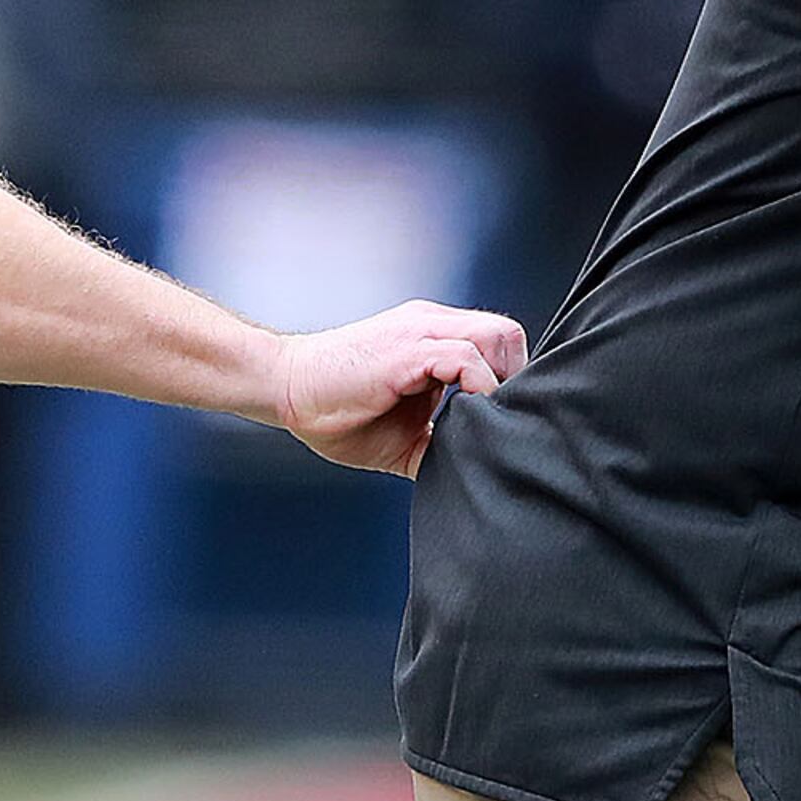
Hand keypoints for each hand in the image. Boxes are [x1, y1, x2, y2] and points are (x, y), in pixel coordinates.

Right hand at [271, 300, 530, 477]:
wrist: (284, 390)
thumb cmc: (335, 410)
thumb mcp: (403, 436)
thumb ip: (441, 442)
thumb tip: (473, 473)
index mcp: (433, 339)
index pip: (498, 344)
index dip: (509, 382)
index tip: (502, 421)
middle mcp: (433, 326)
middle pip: (508, 335)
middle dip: (516, 380)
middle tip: (500, 422)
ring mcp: (421, 332)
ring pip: (497, 337)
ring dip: (502, 383)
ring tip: (485, 420)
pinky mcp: (407, 349)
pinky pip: (465, 357)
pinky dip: (478, 387)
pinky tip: (464, 417)